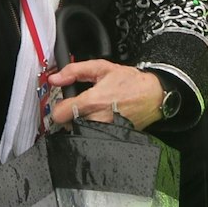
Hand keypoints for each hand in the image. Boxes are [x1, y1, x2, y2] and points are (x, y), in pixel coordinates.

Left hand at [47, 59, 165, 129]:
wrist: (153, 96)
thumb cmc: (130, 82)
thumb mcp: (102, 68)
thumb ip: (75, 71)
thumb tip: (55, 78)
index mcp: (92, 101)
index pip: (59, 114)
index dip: (58, 108)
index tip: (64, 104)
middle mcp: (97, 119)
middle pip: (69, 125)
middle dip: (71, 116)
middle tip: (81, 106)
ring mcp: (104, 131)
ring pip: (81, 131)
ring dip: (82, 123)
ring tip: (93, 112)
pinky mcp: (112, 138)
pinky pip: (94, 136)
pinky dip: (94, 129)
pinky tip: (102, 119)